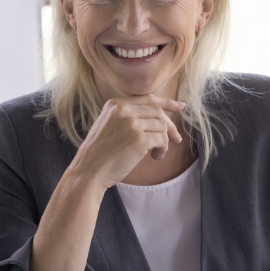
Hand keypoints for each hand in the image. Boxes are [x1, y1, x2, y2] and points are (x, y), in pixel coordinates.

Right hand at [69, 94, 184, 189]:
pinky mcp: (139, 139)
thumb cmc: (99, 154)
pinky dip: (162, 150)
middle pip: (158, 112)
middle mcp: (123, 110)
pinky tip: (155, 157)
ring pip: (161, 126)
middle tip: (176, 139)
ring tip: (156, 154)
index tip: (180, 106)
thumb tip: (158, 118)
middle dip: (170, 126)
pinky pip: (161, 140)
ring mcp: (131, 123)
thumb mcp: (109, 126)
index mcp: (114, 104)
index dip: (167, 102)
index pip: (148, 99)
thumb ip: (127, 118)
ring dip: (163, 141)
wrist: (88, 171)